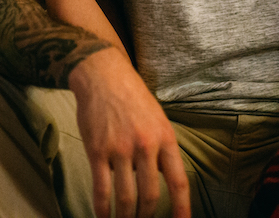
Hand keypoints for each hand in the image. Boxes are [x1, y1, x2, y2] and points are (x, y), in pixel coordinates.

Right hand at [69, 50, 190, 217]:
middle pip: (150, 196)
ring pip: (126, 197)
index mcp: (165, 138)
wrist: (103, 76)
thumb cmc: (133, 98)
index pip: (178, 181)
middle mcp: (145, 146)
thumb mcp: (158, 119)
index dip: (181, 208)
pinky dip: (102, 208)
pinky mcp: (97, 150)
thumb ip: (162, 148)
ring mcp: (120, 149)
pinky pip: (101, 188)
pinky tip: (103, 217)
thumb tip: (162, 178)